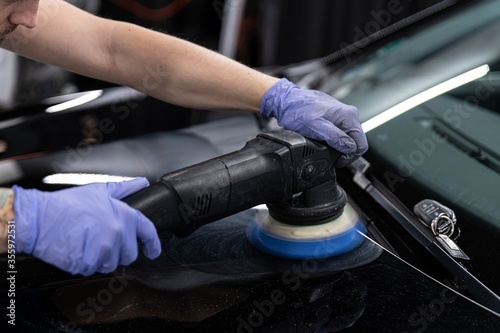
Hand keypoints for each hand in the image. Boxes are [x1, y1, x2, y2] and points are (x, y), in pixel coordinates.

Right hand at [13, 178, 160, 275]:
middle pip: (129, 254)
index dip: (153, 243)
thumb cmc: (66, 205)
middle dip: (119, 251)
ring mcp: (103, 250)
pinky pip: (94, 270)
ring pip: (111, 264)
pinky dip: (86, 264)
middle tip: (101, 240)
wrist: (39, 219)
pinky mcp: (88, 263)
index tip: (153, 250)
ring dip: (102, 258)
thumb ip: (124, 188)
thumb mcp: (99, 191)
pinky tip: (77, 250)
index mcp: (123, 216)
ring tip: (86, 242)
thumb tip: (141, 183)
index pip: (147, 232)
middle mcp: (117, 233)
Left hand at [261, 78, 367, 166]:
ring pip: (348, 138)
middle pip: (355, 141)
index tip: (338, 161)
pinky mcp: (335, 118)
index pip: (361, 143)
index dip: (351, 156)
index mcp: (348, 116)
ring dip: (339, 147)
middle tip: (331, 157)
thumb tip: (349, 148)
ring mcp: (342, 116)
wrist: (287, 101)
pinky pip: (340, 133)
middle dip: (345, 152)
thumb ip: (335, 138)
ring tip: (326, 149)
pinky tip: (325, 143)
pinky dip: (335, 141)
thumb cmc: (298, 110)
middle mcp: (349, 114)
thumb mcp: (316, 127)